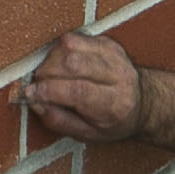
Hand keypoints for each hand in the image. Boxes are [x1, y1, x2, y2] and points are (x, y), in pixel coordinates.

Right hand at [19, 30, 145, 143]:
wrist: (144, 102)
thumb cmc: (113, 122)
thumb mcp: (89, 135)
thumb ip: (60, 121)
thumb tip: (34, 103)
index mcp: (116, 104)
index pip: (79, 91)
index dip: (49, 90)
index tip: (29, 93)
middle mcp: (118, 75)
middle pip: (72, 64)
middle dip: (45, 73)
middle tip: (38, 85)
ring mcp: (114, 55)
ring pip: (71, 46)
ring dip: (50, 60)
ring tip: (49, 75)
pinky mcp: (107, 41)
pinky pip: (73, 38)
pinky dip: (59, 50)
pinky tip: (61, 64)